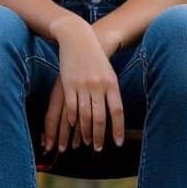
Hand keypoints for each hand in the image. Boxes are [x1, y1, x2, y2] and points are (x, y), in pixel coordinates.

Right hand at [42, 20, 124, 153]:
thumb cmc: (96, 59)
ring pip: (84, 115)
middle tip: (97, 149)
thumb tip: (115, 116)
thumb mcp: (109, 74)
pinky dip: (72, 119)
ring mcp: (83, 85)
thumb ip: (111, 94)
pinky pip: (70, 106)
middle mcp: (98, 85)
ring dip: (84, 132)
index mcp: (112, 83)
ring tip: (85, 142)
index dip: (118, 129)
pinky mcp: (68, 83)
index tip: (117, 143)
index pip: (117, 111)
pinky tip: (72, 127)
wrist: (79, 39)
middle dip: (99, 136)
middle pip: (100, 117)